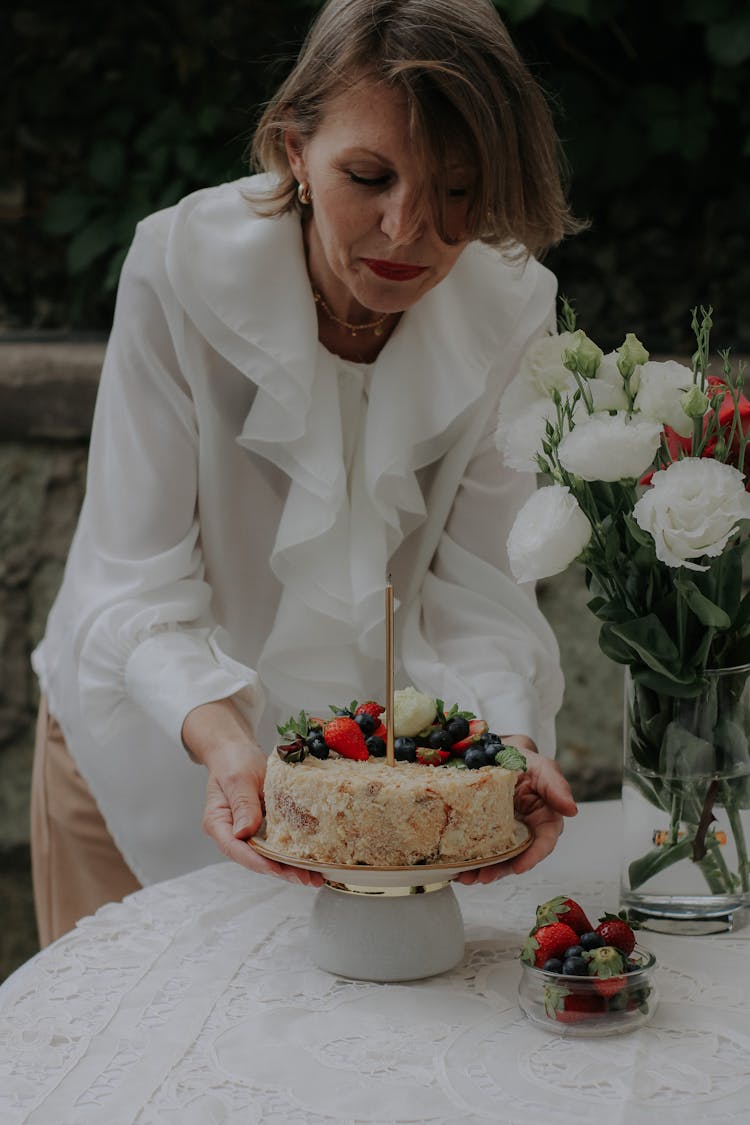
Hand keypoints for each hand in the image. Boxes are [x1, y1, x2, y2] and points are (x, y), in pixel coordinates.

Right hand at [183, 701, 323, 887]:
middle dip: (281, 871)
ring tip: (316, 877)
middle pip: (255, 858)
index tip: (277, 869)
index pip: (236, 849)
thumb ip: (242, 803)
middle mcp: (233, 833)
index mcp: (219, 823)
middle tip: (307, 878)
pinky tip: (312, 859)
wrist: (236, 749)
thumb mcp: (238, 778)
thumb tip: (245, 832)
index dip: (257, 861)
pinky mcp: (263, 827)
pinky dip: (293, 852)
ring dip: (290, 867)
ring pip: (268, 855)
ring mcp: (249, 831)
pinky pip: (277, 843)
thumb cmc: (233, 760)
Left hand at [454, 740, 576, 885]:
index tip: (519, 867)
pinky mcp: (485, 831)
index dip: (532, 857)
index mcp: (545, 818)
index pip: (544, 842)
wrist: (499, 752)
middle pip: (517, 857)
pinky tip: (456, 867)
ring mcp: (505, 832)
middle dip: (500, 870)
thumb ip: (556, 786)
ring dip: (482, 870)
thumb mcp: (543, 768)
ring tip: (465, 877)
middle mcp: (526, 830)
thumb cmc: (525, 761)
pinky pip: (480, 849)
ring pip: (497, 858)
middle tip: (483, 877)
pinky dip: (470, 860)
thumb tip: (572, 810)